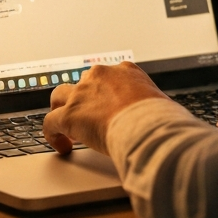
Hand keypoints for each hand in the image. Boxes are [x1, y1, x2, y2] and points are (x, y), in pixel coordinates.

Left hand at [43, 61, 168, 154]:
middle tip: (87, 117)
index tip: (107, 107)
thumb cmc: (161, 118)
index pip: (108, 76)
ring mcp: (82, 94)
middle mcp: (100, 76)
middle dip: (83, 99)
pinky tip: (61, 146)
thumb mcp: (163, 104)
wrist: (148, 126)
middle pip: (83, 83)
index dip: (104, 93)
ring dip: (61, 109)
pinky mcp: (70, 115)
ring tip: (64, 126)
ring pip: (60, 96)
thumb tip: (167, 118)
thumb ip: (157, 107)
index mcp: (126, 71)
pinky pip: (50, 122)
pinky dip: (52, 134)